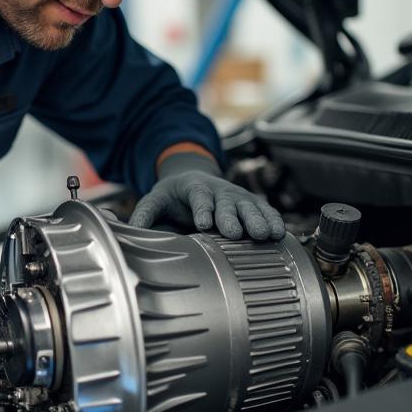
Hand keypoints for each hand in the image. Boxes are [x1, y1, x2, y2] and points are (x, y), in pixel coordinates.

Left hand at [129, 152, 284, 240]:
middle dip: (233, 217)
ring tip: (267, 235)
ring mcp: (236, 195)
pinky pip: (263, 210)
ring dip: (258, 220)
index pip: (199, 196)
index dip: (203, 209)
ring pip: (249, 206)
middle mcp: (218, 190)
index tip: (205, 223)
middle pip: (227, 202)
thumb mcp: (154, 199)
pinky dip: (272, 220)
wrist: (192, 177)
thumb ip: (144, 214)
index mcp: (194, 188)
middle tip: (239, 233)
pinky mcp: (249, 203)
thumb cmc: (172, 195)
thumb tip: (130, 231)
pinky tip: (280, 233)